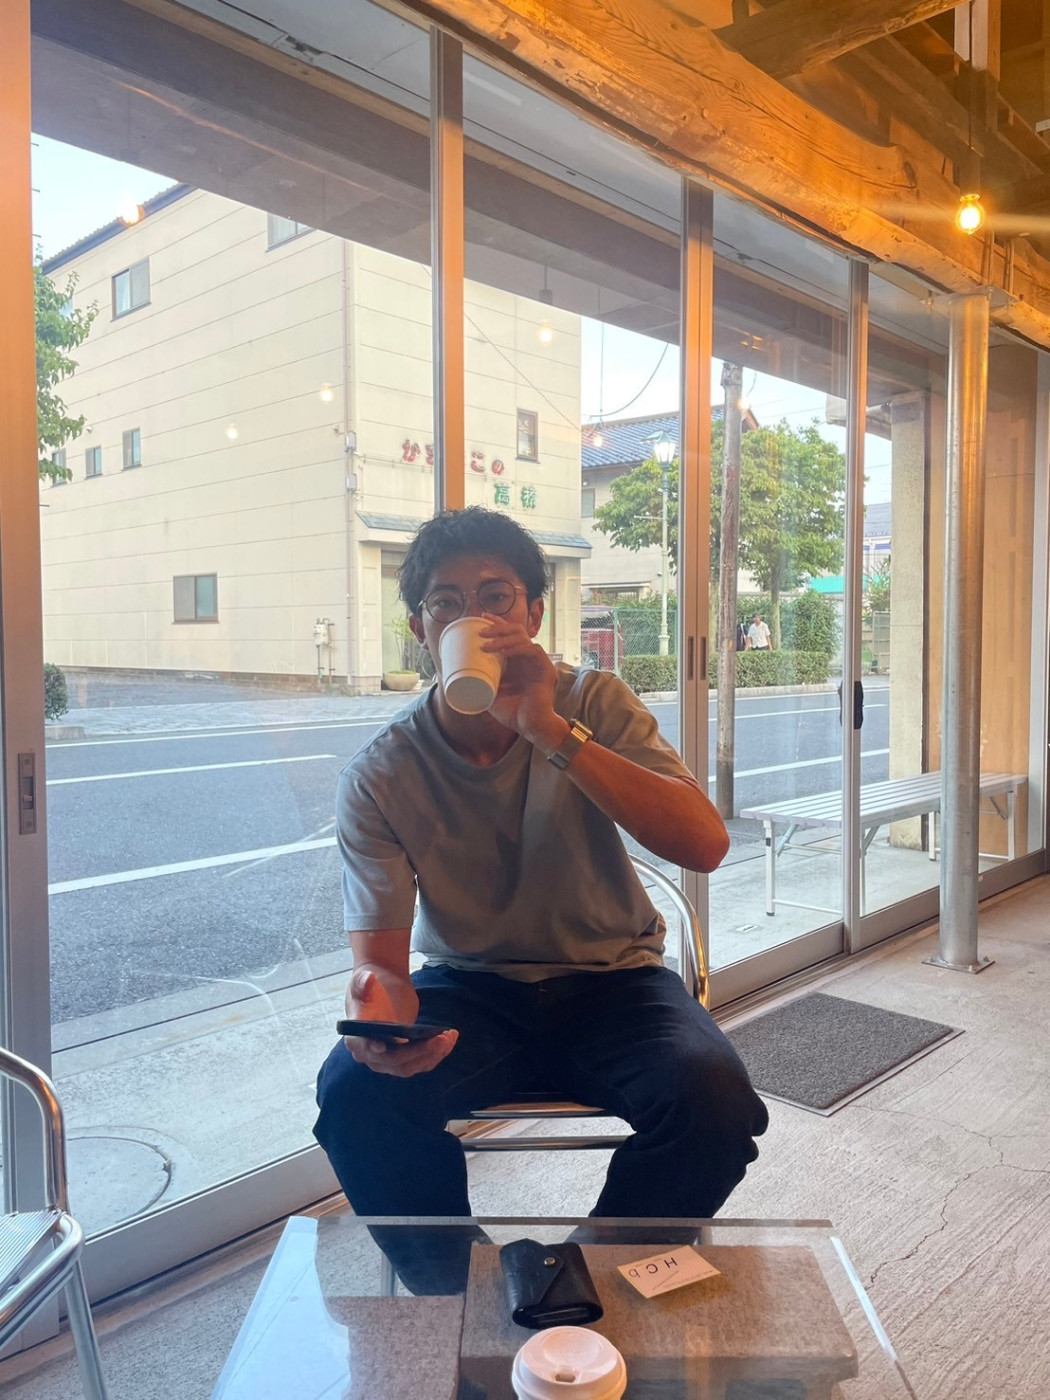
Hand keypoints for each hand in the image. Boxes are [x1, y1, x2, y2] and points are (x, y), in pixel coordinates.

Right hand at [344, 968, 457, 1077]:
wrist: (383, 987)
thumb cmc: (370, 984)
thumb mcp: (363, 980)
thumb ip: (363, 983)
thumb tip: (368, 980)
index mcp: (356, 1037)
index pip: (366, 1048)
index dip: (378, 1050)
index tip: (394, 1043)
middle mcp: (370, 1054)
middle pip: (394, 1062)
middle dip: (419, 1052)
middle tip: (439, 1039)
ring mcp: (388, 1059)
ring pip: (410, 1066)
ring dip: (432, 1055)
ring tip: (449, 1037)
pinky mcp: (404, 1056)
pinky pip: (421, 1062)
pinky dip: (436, 1054)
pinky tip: (449, 1039)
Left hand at [479, 615, 560, 743]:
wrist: (531, 727)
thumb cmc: (514, 713)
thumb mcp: (492, 695)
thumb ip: (482, 684)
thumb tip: (459, 678)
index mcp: (518, 661)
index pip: (509, 634)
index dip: (497, 623)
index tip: (482, 617)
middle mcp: (529, 658)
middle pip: (516, 630)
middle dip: (498, 627)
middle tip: (482, 632)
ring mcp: (538, 662)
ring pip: (523, 637)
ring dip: (503, 638)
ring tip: (486, 644)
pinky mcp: (546, 669)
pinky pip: (532, 650)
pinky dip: (517, 649)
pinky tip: (504, 654)